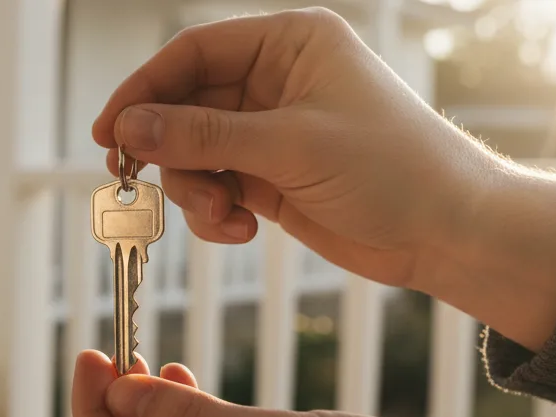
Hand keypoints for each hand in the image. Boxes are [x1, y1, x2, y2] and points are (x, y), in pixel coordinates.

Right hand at [93, 9, 555, 350]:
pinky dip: (214, 212)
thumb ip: (204, 135)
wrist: (446, 232)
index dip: (143, 89)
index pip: (193, 54)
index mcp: (289, 46)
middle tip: (134, 177)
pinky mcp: (270, 177)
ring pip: (194, 153)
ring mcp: (270, 132)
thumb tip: (131, 125)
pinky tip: (239, 228)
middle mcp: (275, 83)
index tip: (109, 129)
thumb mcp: (291, 145)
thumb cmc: (394, 168)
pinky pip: (215, 186)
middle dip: (166, 148)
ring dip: (194, 188)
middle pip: (185, 106)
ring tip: (222, 214)